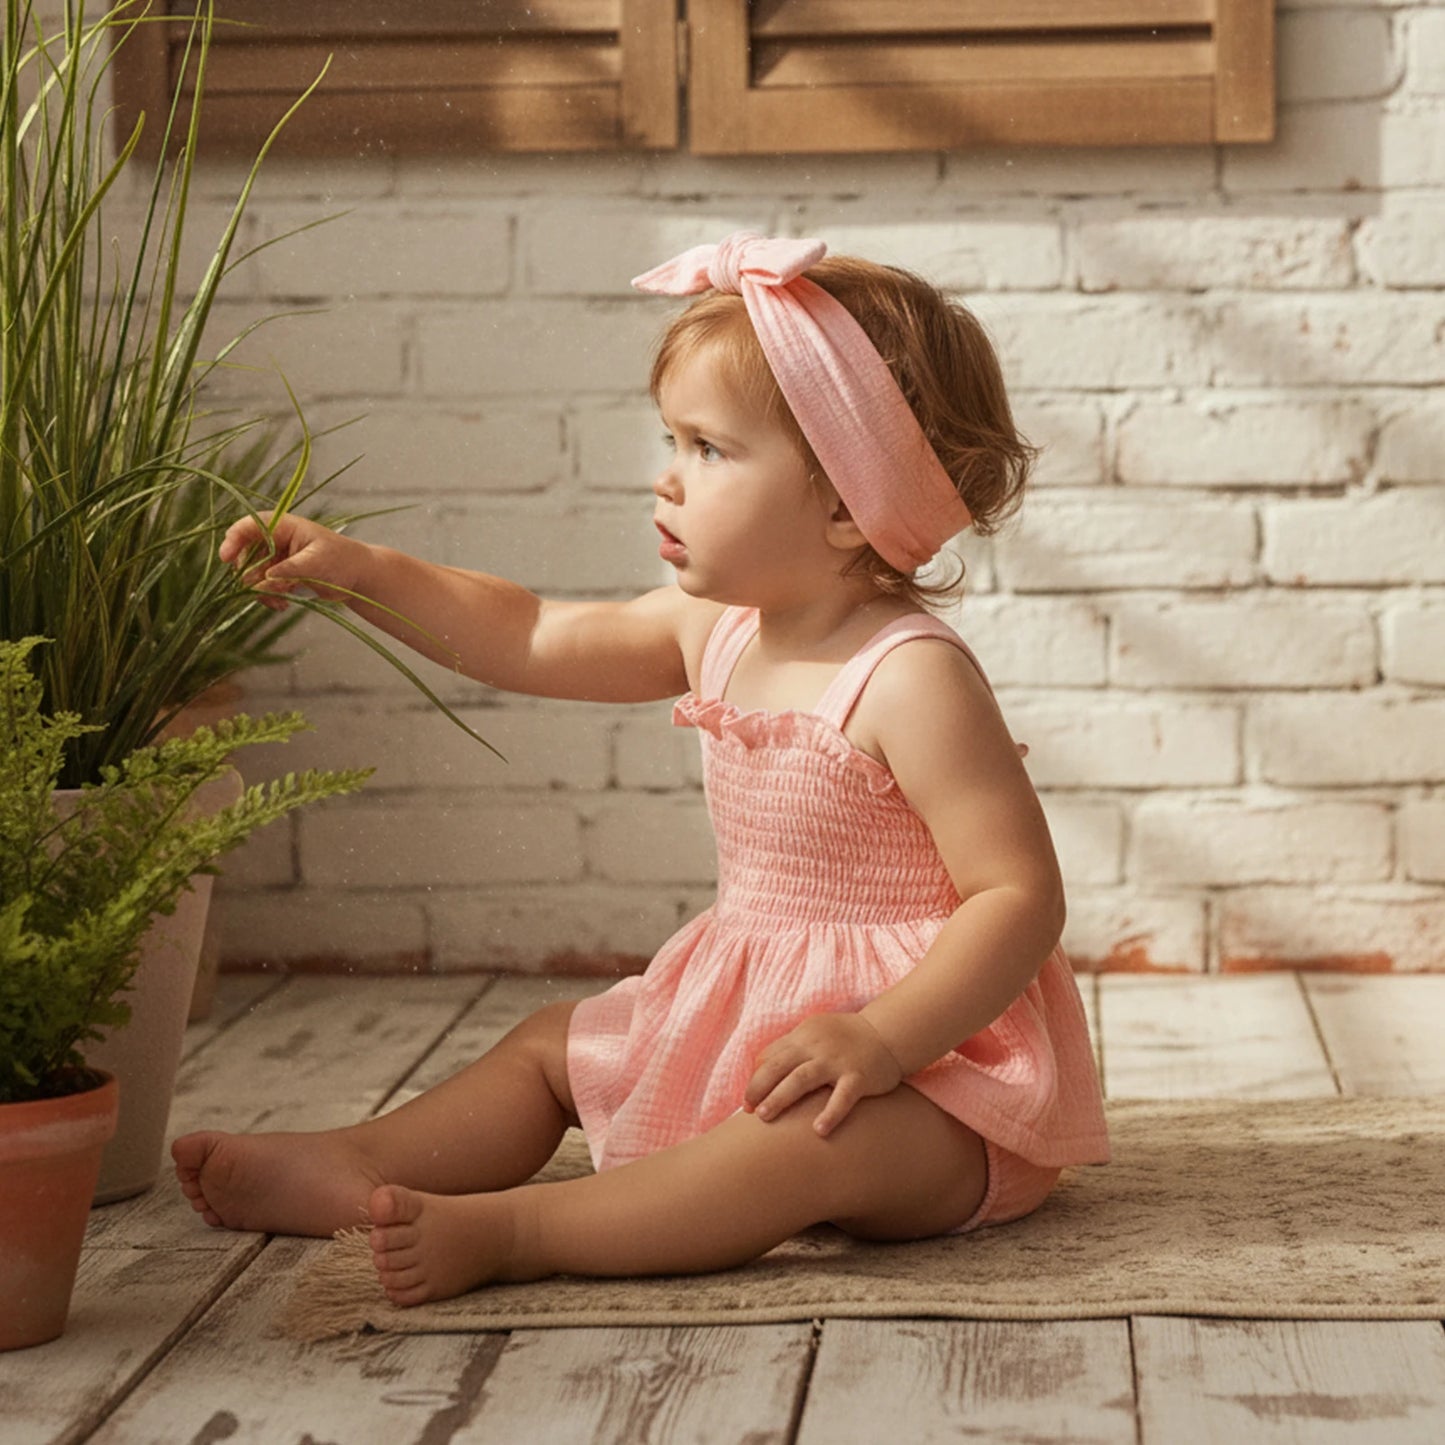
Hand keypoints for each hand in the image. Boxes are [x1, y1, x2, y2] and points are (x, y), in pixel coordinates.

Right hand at [219, 512, 366, 610]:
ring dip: (260, 590)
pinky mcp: (280, 575)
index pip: (249, 526)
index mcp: (284, 527)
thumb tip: (263, 579)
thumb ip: (288, 570)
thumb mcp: (316, 563)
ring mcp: (277, 558)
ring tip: (281, 599)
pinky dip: (268, 597)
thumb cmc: (342, 560)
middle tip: (266, 588)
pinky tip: (283, 604)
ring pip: (251, 574)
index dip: (233, 540)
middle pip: (244, 553)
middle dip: (250, 573)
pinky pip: (262, 586)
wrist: (358, 577)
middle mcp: (276, 540)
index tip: (226, 559)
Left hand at [743, 1012, 903, 1137]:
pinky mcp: (859, 1076)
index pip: (770, 1056)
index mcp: (803, 1037)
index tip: (748, 1101)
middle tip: (748, 1111)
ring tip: (765, 1117)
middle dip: (758, 1088)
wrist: (887, 1033)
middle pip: (778, 1066)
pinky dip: (830, 1113)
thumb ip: (792, 1050)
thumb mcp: (815, 1035)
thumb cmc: (845, 1039)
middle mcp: (816, 1047)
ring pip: (801, 1079)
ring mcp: (837, 1061)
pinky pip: (842, 1096)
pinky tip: (818, 1131)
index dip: (756, 1078)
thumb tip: (759, 1071)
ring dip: (780, 1097)